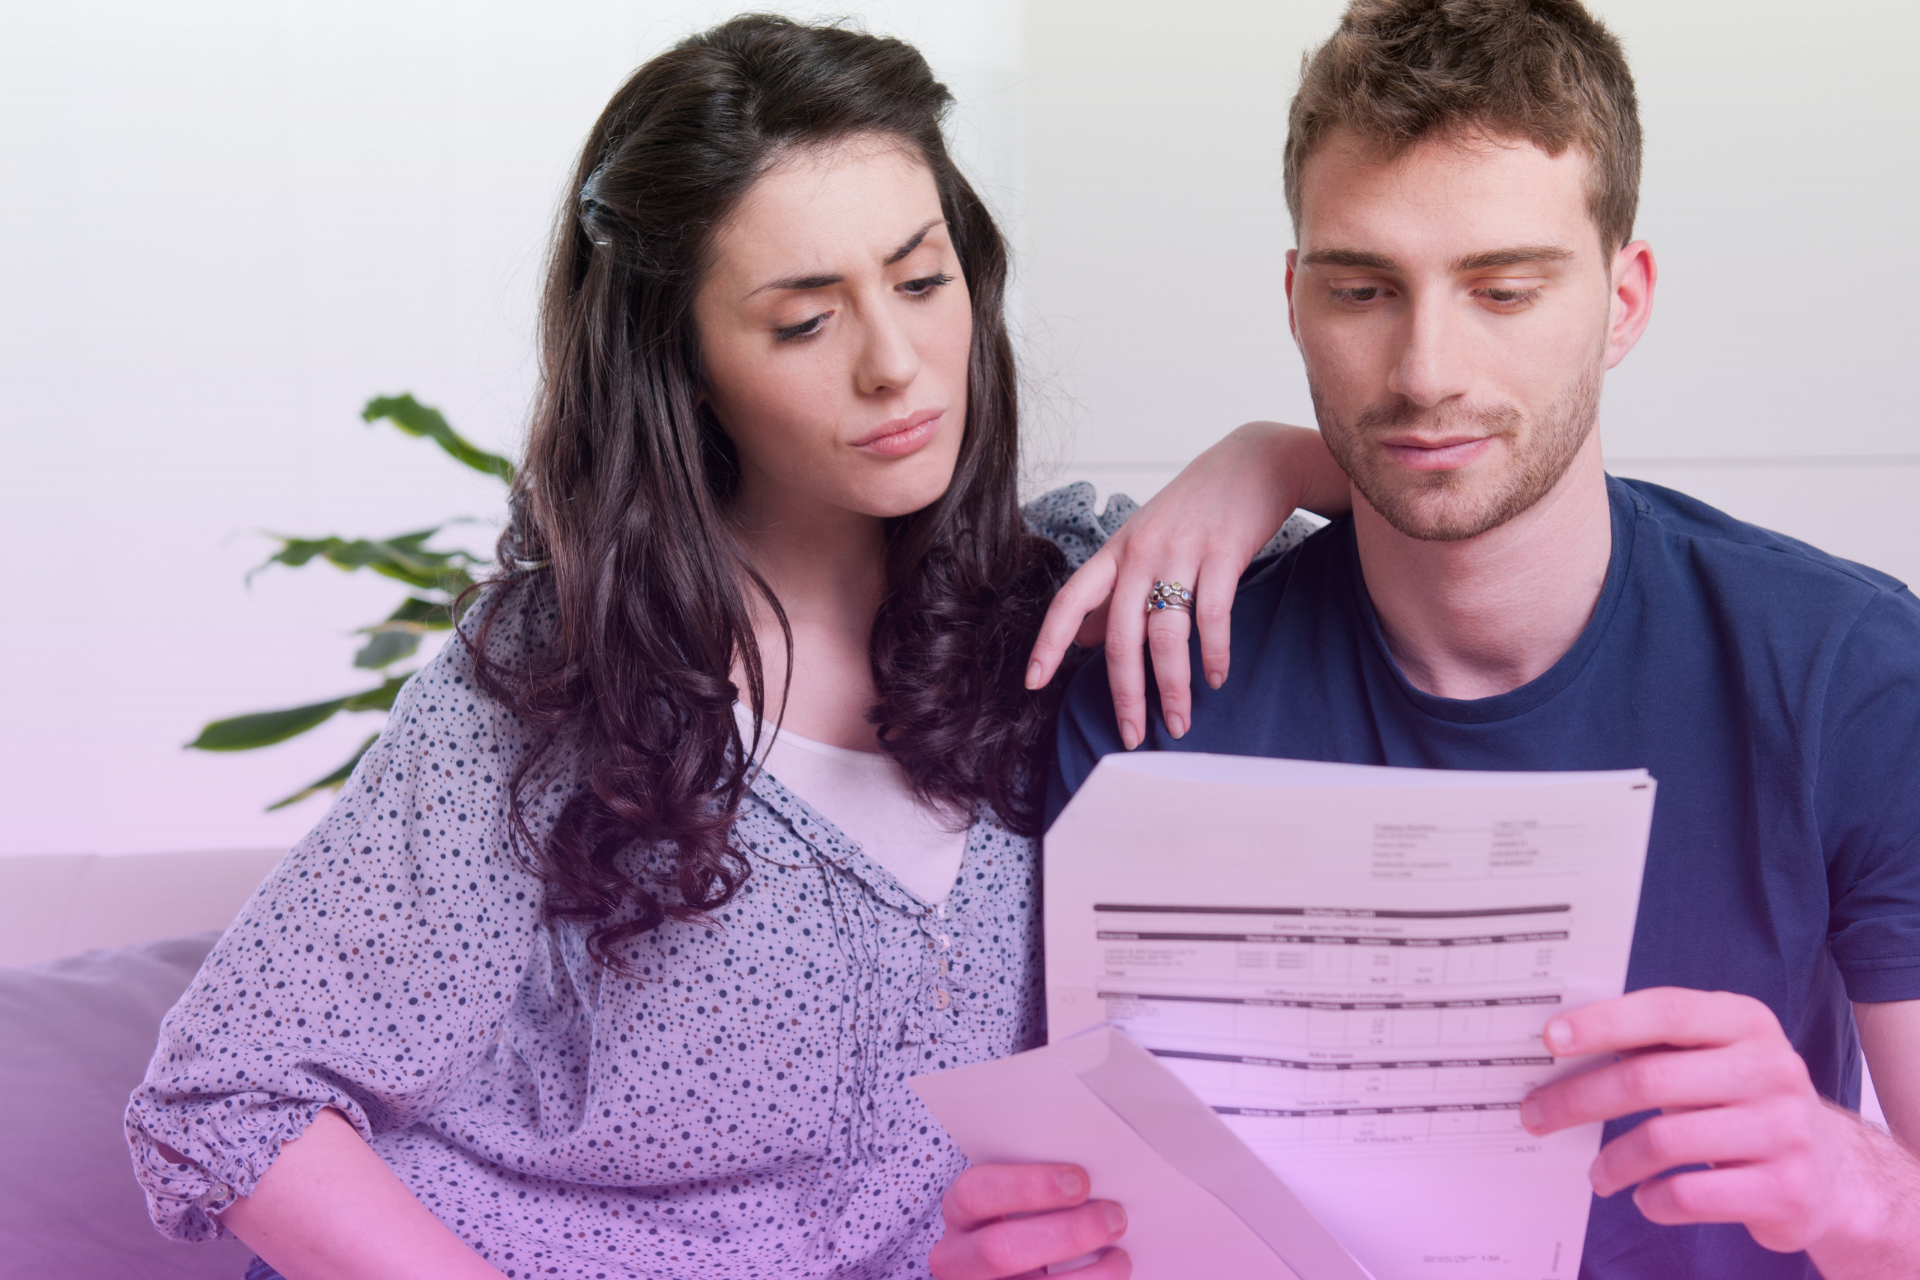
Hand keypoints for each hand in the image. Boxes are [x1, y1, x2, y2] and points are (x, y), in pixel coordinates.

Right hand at [928, 1163, 1129, 1278]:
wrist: (1005, 1269)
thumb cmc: (1020, 1221)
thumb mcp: (1014, 1201)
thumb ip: (1039, 1189)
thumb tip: (1096, 1179)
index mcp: (960, 1213)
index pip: (975, 1193)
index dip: (1028, 1186)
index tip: (1079, 1181)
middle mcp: (958, 1258)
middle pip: (1000, 1249)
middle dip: (1066, 1233)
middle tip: (1112, 1217)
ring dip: (1088, 1274)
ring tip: (1120, 1256)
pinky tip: (1111, 1274)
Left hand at [1025, 423, 1345, 748]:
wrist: (1253, 462)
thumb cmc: (1195, 508)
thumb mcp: (1143, 542)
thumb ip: (1112, 592)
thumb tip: (1081, 640)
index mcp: (1115, 552)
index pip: (1069, 601)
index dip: (1047, 643)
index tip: (1033, 683)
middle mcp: (1141, 553)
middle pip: (1122, 635)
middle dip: (1125, 693)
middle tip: (1130, 734)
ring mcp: (1182, 552)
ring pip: (1167, 634)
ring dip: (1173, 686)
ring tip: (1178, 721)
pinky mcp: (1223, 554)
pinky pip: (1213, 616)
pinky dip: (1214, 654)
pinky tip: (1216, 678)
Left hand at [1519, 987, 1913, 1265]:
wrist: (1832, 1173)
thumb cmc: (1743, 1102)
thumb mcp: (1715, 1057)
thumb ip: (1657, 1044)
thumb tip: (1560, 1043)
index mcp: (1747, 1023)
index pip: (1665, 1012)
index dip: (1603, 1022)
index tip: (1551, 1039)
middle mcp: (1772, 1069)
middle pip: (1650, 1079)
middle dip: (1579, 1099)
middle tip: (1538, 1114)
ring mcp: (1784, 1130)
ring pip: (1665, 1141)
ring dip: (1614, 1161)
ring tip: (1597, 1173)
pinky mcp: (1786, 1189)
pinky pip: (1692, 1195)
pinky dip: (1654, 1199)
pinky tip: (1645, 1197)